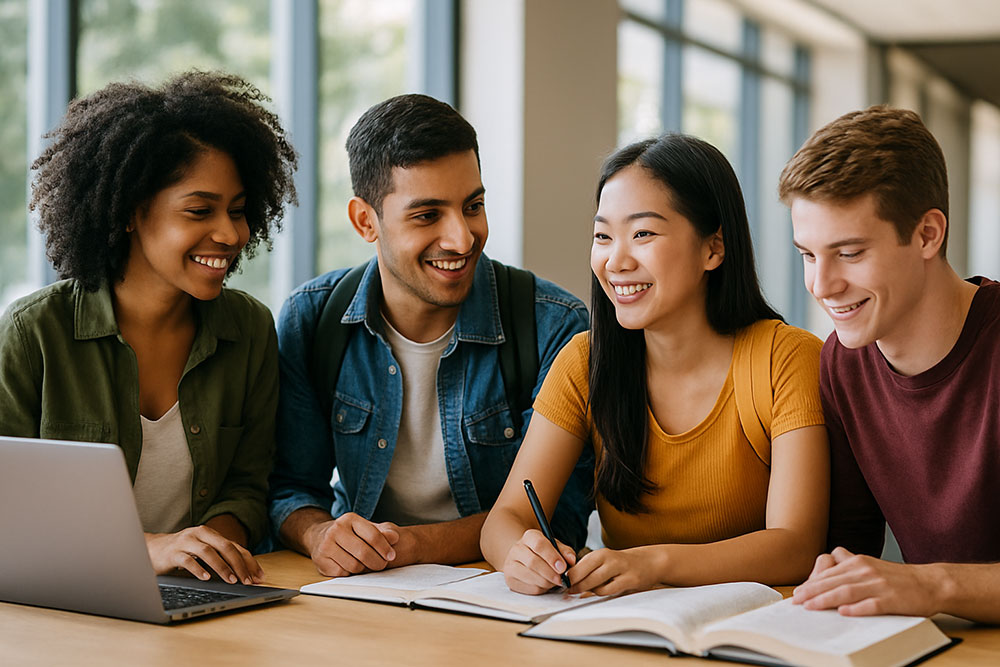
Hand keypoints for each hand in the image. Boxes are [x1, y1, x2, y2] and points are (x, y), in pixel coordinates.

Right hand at [145, 526, 262, 583]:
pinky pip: (187, 560)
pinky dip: (198, 569)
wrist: (152, 549)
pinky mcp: (172, 552)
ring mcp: (186, 541)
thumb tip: (245, 575)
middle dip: (239, 564)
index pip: (236, 547)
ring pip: (208, 552)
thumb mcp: (203, 552)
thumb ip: (221, 558)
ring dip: (221, 567)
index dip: (249, 562)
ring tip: (231, 580)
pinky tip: (205, 578)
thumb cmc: (183, 552)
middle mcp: (200, 534)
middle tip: (247, 581)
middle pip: (225, 547)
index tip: (259, 577)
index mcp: (211, 534)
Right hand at [305, 512, 400, 576]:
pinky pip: (343, 574)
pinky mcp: (321, 561)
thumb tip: (394, 538)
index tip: (391, 555)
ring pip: (354, 566)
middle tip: (382, 564)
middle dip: (377, 562)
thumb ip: (383, 532)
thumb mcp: (366, 527)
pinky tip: (351, 566)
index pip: (373, 535)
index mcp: (349, 519)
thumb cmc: (349, 533)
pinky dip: (351, 573)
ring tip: (366, 565)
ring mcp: (326, 546)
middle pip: (364, 553)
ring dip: (364, 569)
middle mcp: (335, 530)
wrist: (319, 537)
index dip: (385, 548)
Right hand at [501, 529, 575, 594]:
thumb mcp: (556, 547)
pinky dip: (540, 589)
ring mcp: (510, 564)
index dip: (552, 557)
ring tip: (554, 582)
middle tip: (561, 580)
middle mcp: (517, 549)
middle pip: (533, 562)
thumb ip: (565, 552)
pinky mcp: (510, 579)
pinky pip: (527, 588)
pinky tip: (545, 585)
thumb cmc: (544, 553)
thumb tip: (571, 561)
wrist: (525, 560)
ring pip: (530, 576)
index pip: (539, 544)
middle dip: (550, 573)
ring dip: (546, 582)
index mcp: (529, 536)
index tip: (563, 567)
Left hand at [567, 546, 660, 595]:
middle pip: (583, 576)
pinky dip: (602, 594)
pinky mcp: (631, 580)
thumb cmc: (622, 564)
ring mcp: (621, 569)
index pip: (577, 567)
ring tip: (586, 591)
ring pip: (595, 585)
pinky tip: (601, 591)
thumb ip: (588, 571)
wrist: (648, 561)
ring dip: (587, 591)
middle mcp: (609, 559)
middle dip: (574, 587)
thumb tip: (569, 585)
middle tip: (568, 593)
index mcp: (600, 554)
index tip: (562, 585)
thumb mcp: (604, 562)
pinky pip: (610, 591)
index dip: (568, 578)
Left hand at [792, 547, 943, 616]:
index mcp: (859, 562)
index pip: (828, 574)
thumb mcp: (870, 564)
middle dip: (812, 591)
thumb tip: (829, 557)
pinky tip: (844, 612)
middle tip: (796, 601)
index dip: (810, 583)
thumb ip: (849, 562)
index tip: (796, 593)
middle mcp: (866, 571)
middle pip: (834, 582)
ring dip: (827, 600)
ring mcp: (880, 585)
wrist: (930, 583)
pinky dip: (857, 608)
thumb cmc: (897, 577)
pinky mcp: (893, 599)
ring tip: (811, 607)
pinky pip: (872, 604)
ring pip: (847, 591)